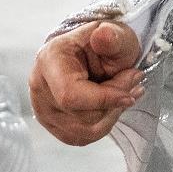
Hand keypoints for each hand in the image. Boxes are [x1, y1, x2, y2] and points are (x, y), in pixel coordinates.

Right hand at [29, 20, 143, 145]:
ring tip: (125, 91)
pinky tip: (113, 104)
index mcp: (49, 60)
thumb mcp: (116, 34)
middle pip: (83, 115)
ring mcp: (43, 109)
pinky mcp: (53, 125)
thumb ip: (112, 37)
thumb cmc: (104, 42)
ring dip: (112, 113)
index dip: (104, 100)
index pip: (71, 95)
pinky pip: (84, 137)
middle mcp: (39, 86)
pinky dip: (104, 123)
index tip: (130, 94)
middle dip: (114, 102)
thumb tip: (103, 36)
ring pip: (86, 130)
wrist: (93, 52)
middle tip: (133, 80)